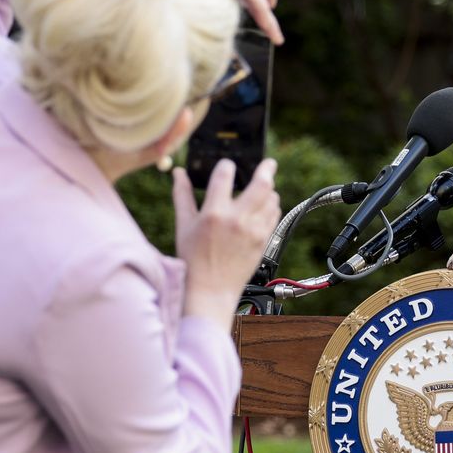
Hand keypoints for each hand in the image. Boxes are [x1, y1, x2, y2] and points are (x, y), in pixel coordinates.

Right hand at [173, 159, 281, 320]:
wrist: (210, 289)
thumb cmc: (193, 259)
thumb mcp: (184, 225)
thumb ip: (182, 195)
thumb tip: (178, 173)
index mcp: (214, 213)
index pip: (225, 174)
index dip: (226, 165)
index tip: (227, 165)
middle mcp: (237, 220)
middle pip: (262, 184)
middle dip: (267, 169)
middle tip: (268, 163)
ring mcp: (253, 231)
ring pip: (272, 199)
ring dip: (269, 189)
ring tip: (264, 187)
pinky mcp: (263, 241)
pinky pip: (274, 215)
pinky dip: (271, 206)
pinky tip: (264, 206)